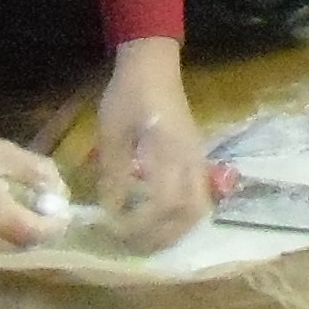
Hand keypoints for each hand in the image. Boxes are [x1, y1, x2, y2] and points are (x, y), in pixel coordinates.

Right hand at [0, 109, 65, 251]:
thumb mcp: (3, 153)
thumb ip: (36, 171)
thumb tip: (59, 190)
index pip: (34, 234)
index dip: (54, 226)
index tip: (63, 213)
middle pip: (18, 250)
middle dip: (37, 235)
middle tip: (45, 215)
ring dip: (15, 240)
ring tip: (23, 216)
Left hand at [96, 38, 208, 248]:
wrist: (153, 64)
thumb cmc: (128, 94)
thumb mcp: (111, 132)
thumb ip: (112, 172)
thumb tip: (110, 211)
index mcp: (168, 151)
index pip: (164, 202)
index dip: (142, 224)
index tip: (116, 229)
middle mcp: (190, 159)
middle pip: (189, 212)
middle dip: (162, 235)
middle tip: (133, 244)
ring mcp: (197, 158)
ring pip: (198, 207)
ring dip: (175, 229)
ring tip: (148, 238)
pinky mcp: (196, 156)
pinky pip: (197, 196)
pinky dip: (181, 216)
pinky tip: (159, 218)